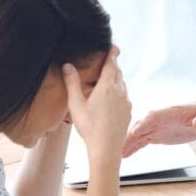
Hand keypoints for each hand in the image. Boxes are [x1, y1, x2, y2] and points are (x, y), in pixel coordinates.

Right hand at [62, 46, 131, 161]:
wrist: (106, 148)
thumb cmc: (89, 127)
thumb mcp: (76, 104)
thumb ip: (72, 83)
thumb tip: (68, 66)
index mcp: (107, 87)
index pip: (111, 64)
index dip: (112, 54)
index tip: (114, 47)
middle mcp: (120, 91)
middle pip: (117, 73)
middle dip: (112, 67)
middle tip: (107, 62)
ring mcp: (126, 101)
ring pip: (122, 85)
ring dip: (115, 80)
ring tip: (104, 82)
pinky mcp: (128, 111)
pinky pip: (124, 96)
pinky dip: (118, 93)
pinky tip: (109, 100)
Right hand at [122, 98, 195, 156]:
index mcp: (172, 112)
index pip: (154, 116)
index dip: (144, 124)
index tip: (134, 132)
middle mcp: (161, 118)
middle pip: (142, 125)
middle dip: (131, 134)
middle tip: (120, 146)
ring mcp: (158, 126)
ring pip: (139, 134)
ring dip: (129, 142)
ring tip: (118, 153)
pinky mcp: (157, 134)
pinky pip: (142, 140)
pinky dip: (133, 146)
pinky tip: (124, 154)